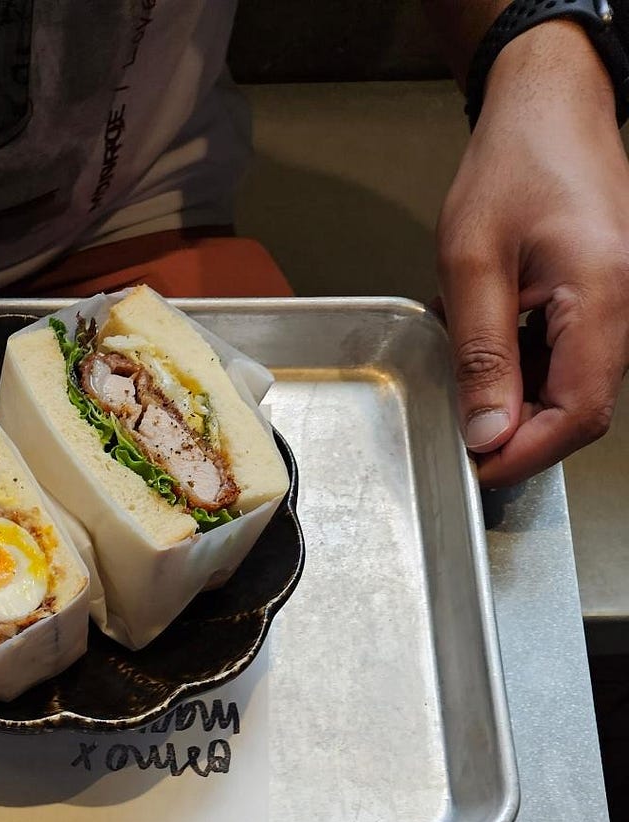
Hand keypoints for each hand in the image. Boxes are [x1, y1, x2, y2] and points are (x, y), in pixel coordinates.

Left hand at [437, 19, 628, 487]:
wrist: (550, 106)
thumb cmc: (514, 164)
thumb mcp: (471, 263)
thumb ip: (481, 356)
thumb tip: (486, 433)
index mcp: (604, 294)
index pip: (578, 414)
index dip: (525, 454)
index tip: (475, 466)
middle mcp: (626, 305)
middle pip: (581, 410)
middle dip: (519, 432)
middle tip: (461, 424)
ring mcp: (622, 305)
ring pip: (574, 389)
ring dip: (518, 397)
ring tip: (470, 360)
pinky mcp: (607, 302)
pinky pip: (571, 360)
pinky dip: (528, 368)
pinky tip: (492, 340)